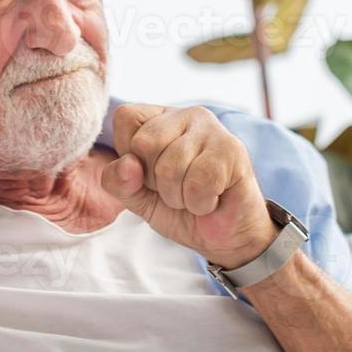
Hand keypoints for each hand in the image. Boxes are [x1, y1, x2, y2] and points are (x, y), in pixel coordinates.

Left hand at [99, 104, 277, 269]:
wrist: (226, 236)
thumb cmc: (181, 209)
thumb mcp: (138, 198)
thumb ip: (119, 182)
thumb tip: (127, 164)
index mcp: (159, 118)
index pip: (125, 118)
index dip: (129, 156)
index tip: (151, 174)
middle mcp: (186, 115)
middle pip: (144, 143)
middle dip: (154, 181)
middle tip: (176, 189)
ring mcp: (212, 129)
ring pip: (170, 166)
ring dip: (177, 196)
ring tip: (194, 195)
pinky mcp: (232, 150)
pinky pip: (198, 182)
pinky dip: (199, 203)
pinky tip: (212, 199)